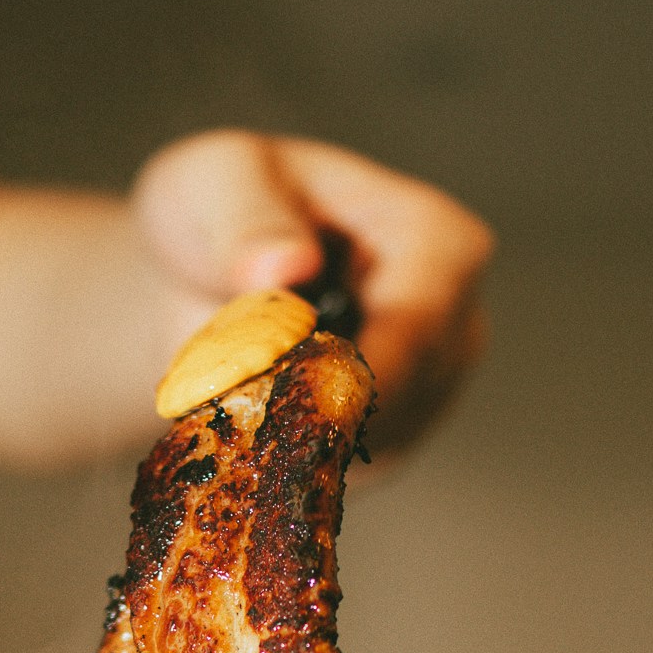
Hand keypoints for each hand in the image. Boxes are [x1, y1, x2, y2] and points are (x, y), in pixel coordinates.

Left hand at [130, 130, 493, 454]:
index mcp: (436, 241)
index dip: (362, 368)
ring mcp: (432, 388)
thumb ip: (245, 219)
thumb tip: (285, 265)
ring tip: (229, 398)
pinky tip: (248, 422)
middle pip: (407, 393)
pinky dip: (292, 456)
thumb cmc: (220, 208)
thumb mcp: (215, 181)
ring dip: (297, 432)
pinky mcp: (393, 442)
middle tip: (234, 407)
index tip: (299, 398)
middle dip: (319, 406)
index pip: (422, 322)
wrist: (196, 274)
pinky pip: (350, 471)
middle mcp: (455, 320)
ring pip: (375, 442)